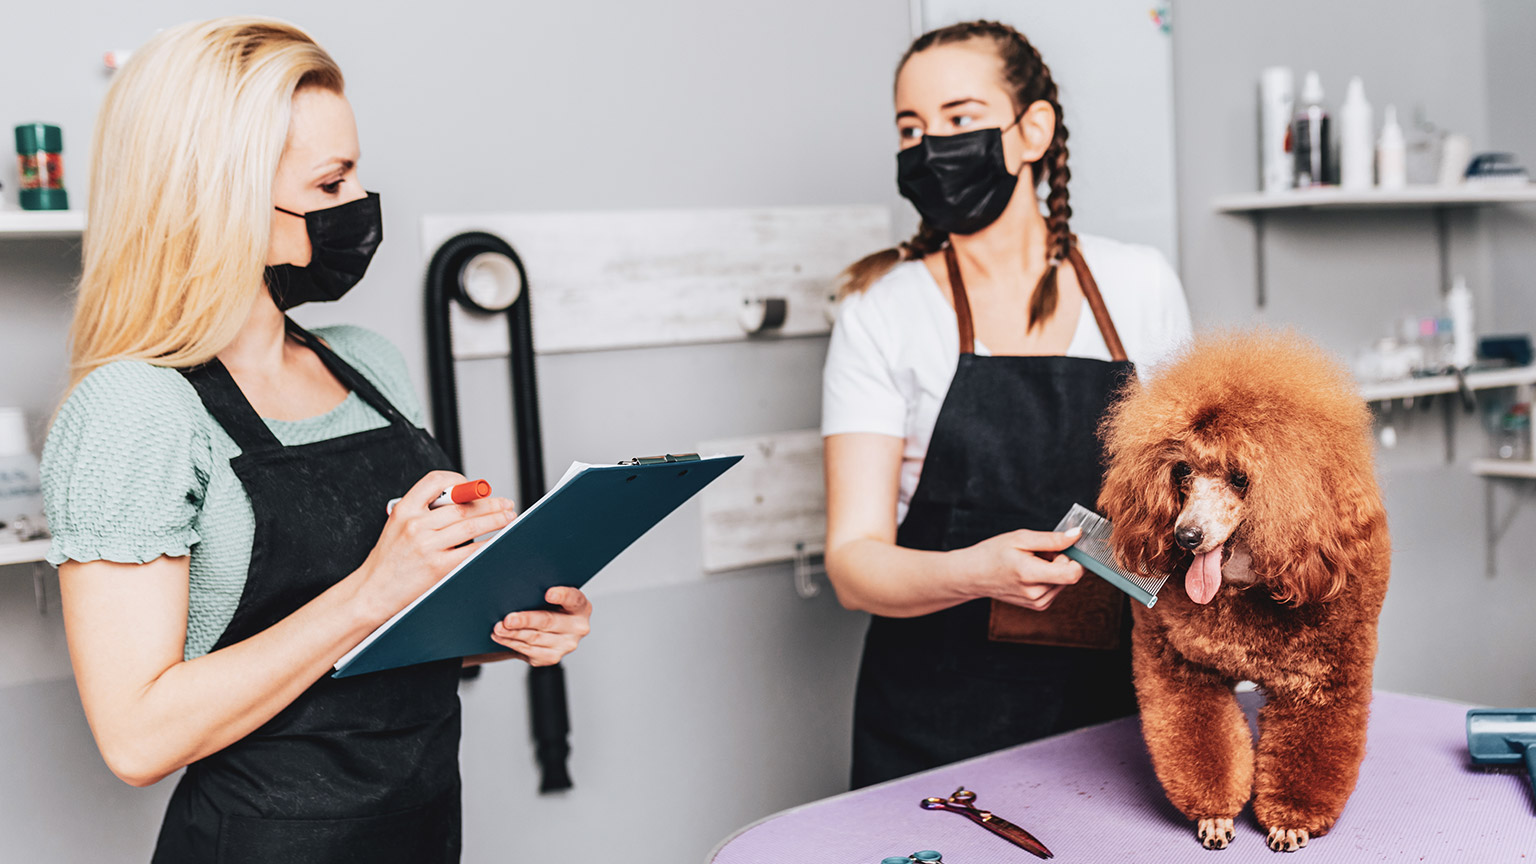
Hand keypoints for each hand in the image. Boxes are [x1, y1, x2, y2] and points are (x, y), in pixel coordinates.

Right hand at [355, 470, 517, 620]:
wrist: (373, 592)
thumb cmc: (388, 560)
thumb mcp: (397, 525)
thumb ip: (423, 511)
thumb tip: (460, 501)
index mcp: (404, 509)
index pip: (436, 482)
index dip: (460, 480)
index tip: (475, 487)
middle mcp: (415, 525)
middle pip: (462, 505)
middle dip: (490, 502)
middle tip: (505, 503)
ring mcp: (427, 546)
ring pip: (471, 525)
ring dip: (495, 519)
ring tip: (507, 517)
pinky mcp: (438, 567)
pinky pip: (472, 551)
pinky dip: (489, 543)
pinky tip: (498, 540)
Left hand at [491, 587, 591, 666]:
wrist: (553, 631)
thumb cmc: (551, 608)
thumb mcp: (554, 597)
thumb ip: (542, 593)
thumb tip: (518, 590)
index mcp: (581, 607)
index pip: (574, 599)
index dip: (562, 595)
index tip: (548, 594)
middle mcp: (577, 628)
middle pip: (549, 622)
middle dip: (526, 620)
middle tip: (508, 619)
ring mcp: (566, 645)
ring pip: (535, 639)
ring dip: (513, 634)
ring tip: (498, 628)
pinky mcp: (552, 657)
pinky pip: (528, 650)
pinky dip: (511, 643)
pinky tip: (501, 637)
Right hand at [957, 527, 1084, 610]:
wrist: (973, 575)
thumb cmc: (993, 554)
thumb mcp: (1021, 538)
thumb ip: (1052, 539)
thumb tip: (1077, 536)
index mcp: (1031, 575)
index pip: (1072, 574)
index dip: (1074, 558)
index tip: (1063, 547)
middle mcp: (1037, 594)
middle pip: (1069, 575)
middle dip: (1060, 559)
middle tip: (1039, 552)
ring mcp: (1038, 603)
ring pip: (1064, 581)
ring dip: (1054, 568)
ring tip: (1032, 562)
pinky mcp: (1039, 605)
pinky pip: (1056, 587)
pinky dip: (1049, 576)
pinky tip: (1031, 571)